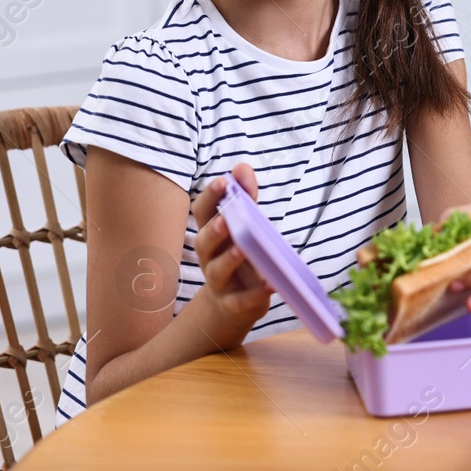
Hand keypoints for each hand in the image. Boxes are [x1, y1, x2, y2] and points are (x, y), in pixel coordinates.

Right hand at [190, 164, 272, 346]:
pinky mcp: (234, 304)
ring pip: (217, 270)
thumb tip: (242, 166)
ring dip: (230, 259)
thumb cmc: (239, 256)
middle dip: (214, 229)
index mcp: (211, 234)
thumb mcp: (244, 226)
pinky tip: (269, 284)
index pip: (202, 212)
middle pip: (203, 242)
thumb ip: (246, 198)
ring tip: (243, 249)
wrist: (233, 304)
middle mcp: (209, 257)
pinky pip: (241, 300)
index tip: (223, 181)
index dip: (210, 197)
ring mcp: (219, 282)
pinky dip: (254, 293)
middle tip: (227, 219)